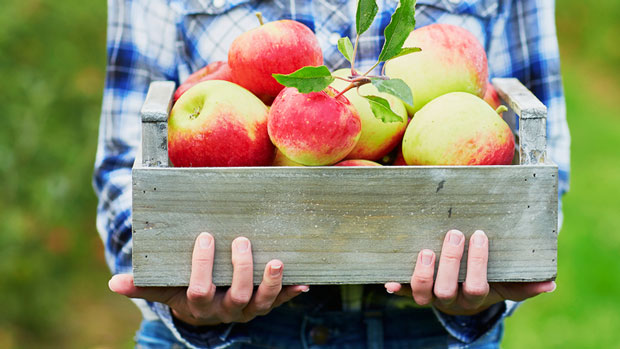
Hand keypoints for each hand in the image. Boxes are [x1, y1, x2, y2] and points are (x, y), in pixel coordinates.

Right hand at [109, 233, 308, 325]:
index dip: (202, 267)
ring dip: (271, 283)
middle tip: (242, 241)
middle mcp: (226, 311)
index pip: (199, 290)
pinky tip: (304, 282)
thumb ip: (144, 284)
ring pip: (262, 302)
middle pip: (235, 296)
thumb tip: (114, 282)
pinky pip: (281, 301)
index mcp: (200, 305)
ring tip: (276, 261)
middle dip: (240, 270)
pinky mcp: (266, 304)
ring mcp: (248, 310)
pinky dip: (291, 292)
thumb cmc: (184, 290)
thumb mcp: (165, 288)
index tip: (205, 237)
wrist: (207, 310)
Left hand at [385, 230, 555, 315]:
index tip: (479, 235)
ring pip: (422, 293)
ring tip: (425, 250)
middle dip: (450, 262)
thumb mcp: (505, 283)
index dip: (477, 264)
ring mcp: (429, 296)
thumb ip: (525, 284)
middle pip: (447, 289)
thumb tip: (550, 283)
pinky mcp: (411, 290)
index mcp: (474, 297)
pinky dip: (395, 286)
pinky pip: (401, 291)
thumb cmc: (485, 281)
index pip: (478, 286)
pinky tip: (389, 280)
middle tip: (454, 234)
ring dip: (422, 274)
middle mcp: (450, 300)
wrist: (459, 295)